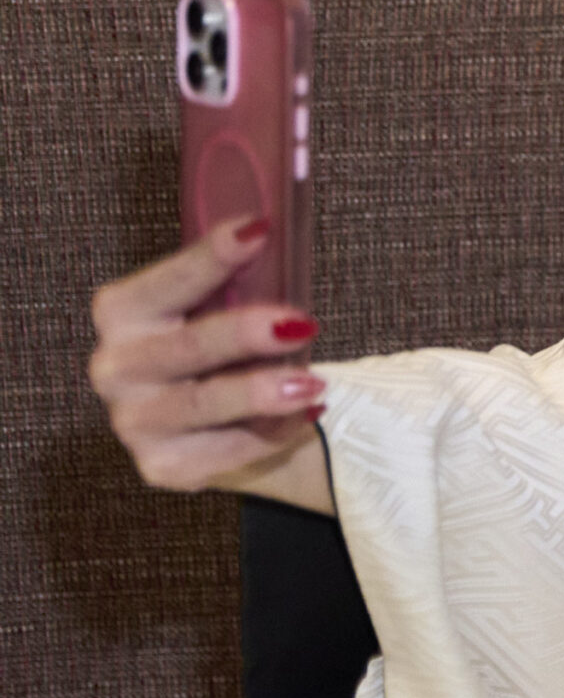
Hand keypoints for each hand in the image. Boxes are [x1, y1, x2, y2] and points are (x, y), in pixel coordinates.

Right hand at [89, 215, 326, 495]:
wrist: (217, 424)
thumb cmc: (222, 351)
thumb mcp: (224, 310)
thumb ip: (238, 284)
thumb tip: (276, 240)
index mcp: (124, 313)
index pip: (166, 282)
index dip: (211, 258)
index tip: (259, 231)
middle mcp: (115, 366)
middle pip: (185, 347)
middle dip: (245, 333)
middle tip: (301, 324)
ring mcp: (134, 421)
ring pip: (202, 404)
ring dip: (262, 392)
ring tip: (313, 383)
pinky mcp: (162, 465)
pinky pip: (224, 448)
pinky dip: (272, 432)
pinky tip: (306, 415)